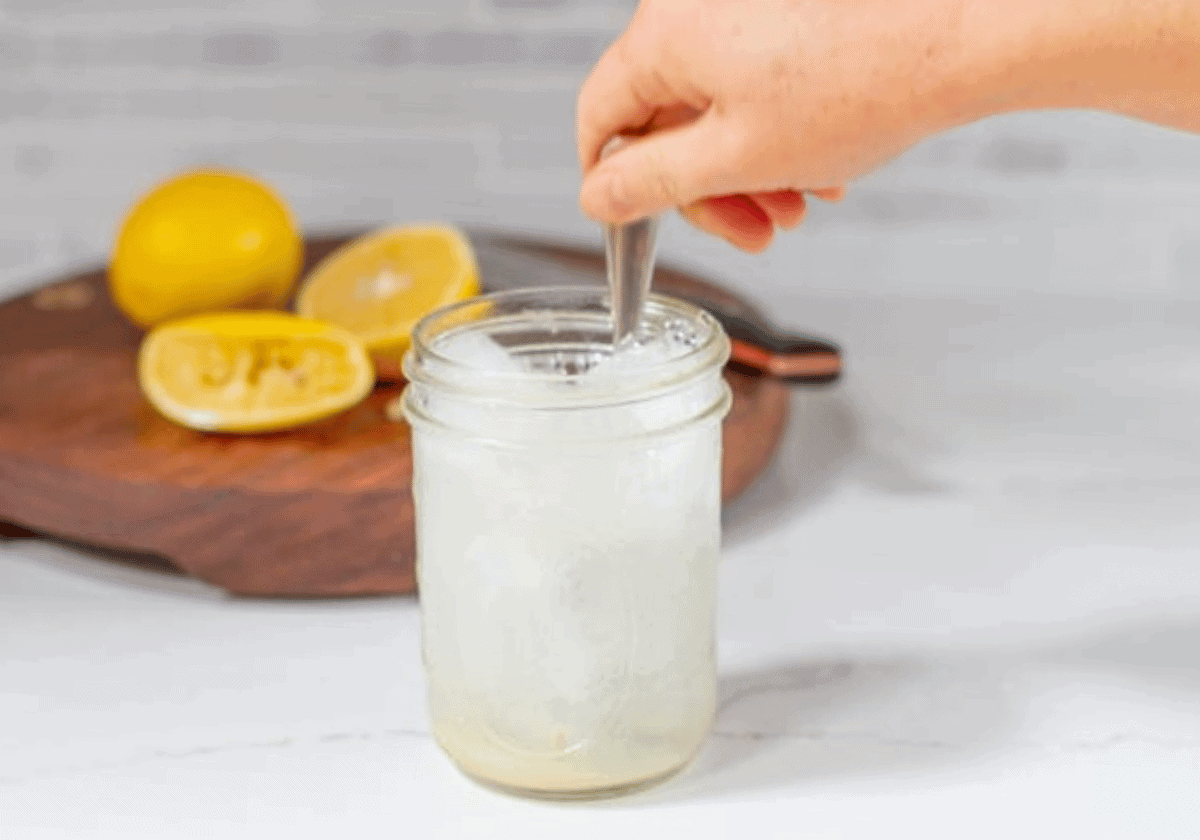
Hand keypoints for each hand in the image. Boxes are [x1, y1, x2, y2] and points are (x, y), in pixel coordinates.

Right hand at [576, 0, 971, 250]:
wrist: (964, 35)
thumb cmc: (862, 88)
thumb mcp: (736, 160)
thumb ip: (652, 183)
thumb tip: (596, 197)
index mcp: (665, 36)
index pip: (600, 115)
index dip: (613, 181)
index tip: (637, 221)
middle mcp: (695, 7)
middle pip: (665, 119)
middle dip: (707, 188)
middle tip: (753, 231)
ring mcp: (743, 6)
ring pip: (716, 109)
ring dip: (748, 171)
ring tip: (797, 205)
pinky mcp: (784, 10)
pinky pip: (755, 84)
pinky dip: (776, 134)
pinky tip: (819, 168)